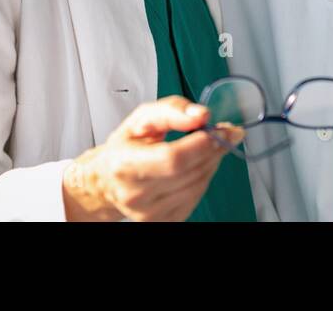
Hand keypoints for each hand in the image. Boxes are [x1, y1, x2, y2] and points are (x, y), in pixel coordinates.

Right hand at [61, 96, 242, 221]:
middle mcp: (136, 195)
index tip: (220, 129)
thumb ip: (172, 110)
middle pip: (190, 172)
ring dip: (211, 162)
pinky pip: (196, 197)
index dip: (202, 144)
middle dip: (213, 149)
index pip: (173, 159)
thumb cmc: (126, 146)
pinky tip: (196, 166)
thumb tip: (202, 115)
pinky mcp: (163, 222)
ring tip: (208, 147)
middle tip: (224, 133)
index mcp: (125, 165)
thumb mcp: (142, 117)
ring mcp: (150, 214)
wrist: (109, 180)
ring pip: (198, 185)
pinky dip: (203, 178)